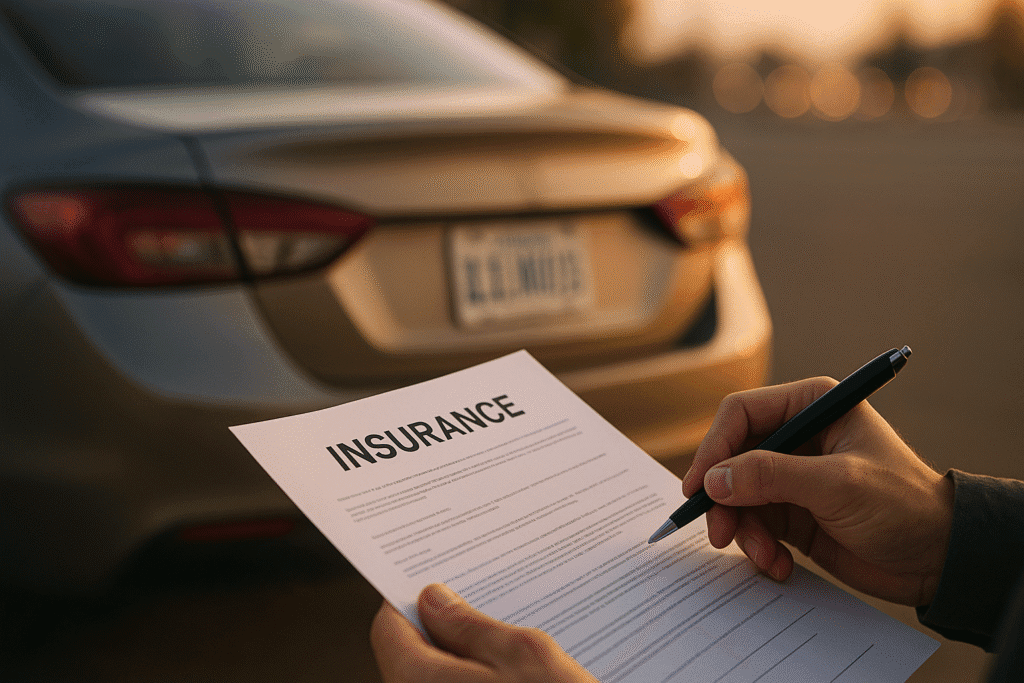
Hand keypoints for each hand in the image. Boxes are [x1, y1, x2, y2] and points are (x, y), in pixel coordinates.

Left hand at [370, 583, 597, 682]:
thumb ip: (471, 626)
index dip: (411, 600)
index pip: (389, 627)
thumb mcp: (524, 655)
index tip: (438, 584)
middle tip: (482, 611)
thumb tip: (433, 601)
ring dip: (462, 659)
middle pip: (411, 655)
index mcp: (419, 681)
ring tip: (506, 648)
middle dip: (443, 629)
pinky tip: (510, 678)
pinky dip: (473, 682)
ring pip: (433, 678)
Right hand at [681, 377, 954, 606]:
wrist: (939, 560)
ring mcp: (792, 476)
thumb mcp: (837, 485)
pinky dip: (758, 547)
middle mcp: (797, 435)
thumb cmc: (903, 506)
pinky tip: (779, 565)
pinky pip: (753, 524)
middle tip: (720, 533)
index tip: (699, 487)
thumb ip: (771, 476)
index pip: (740, 414)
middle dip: (724, 499)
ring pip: (736, 496)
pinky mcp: (792, 512)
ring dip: (742, 530)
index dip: (713, 448)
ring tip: (763, 556)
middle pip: (730, 458)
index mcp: (811, 406)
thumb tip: (713, 480)